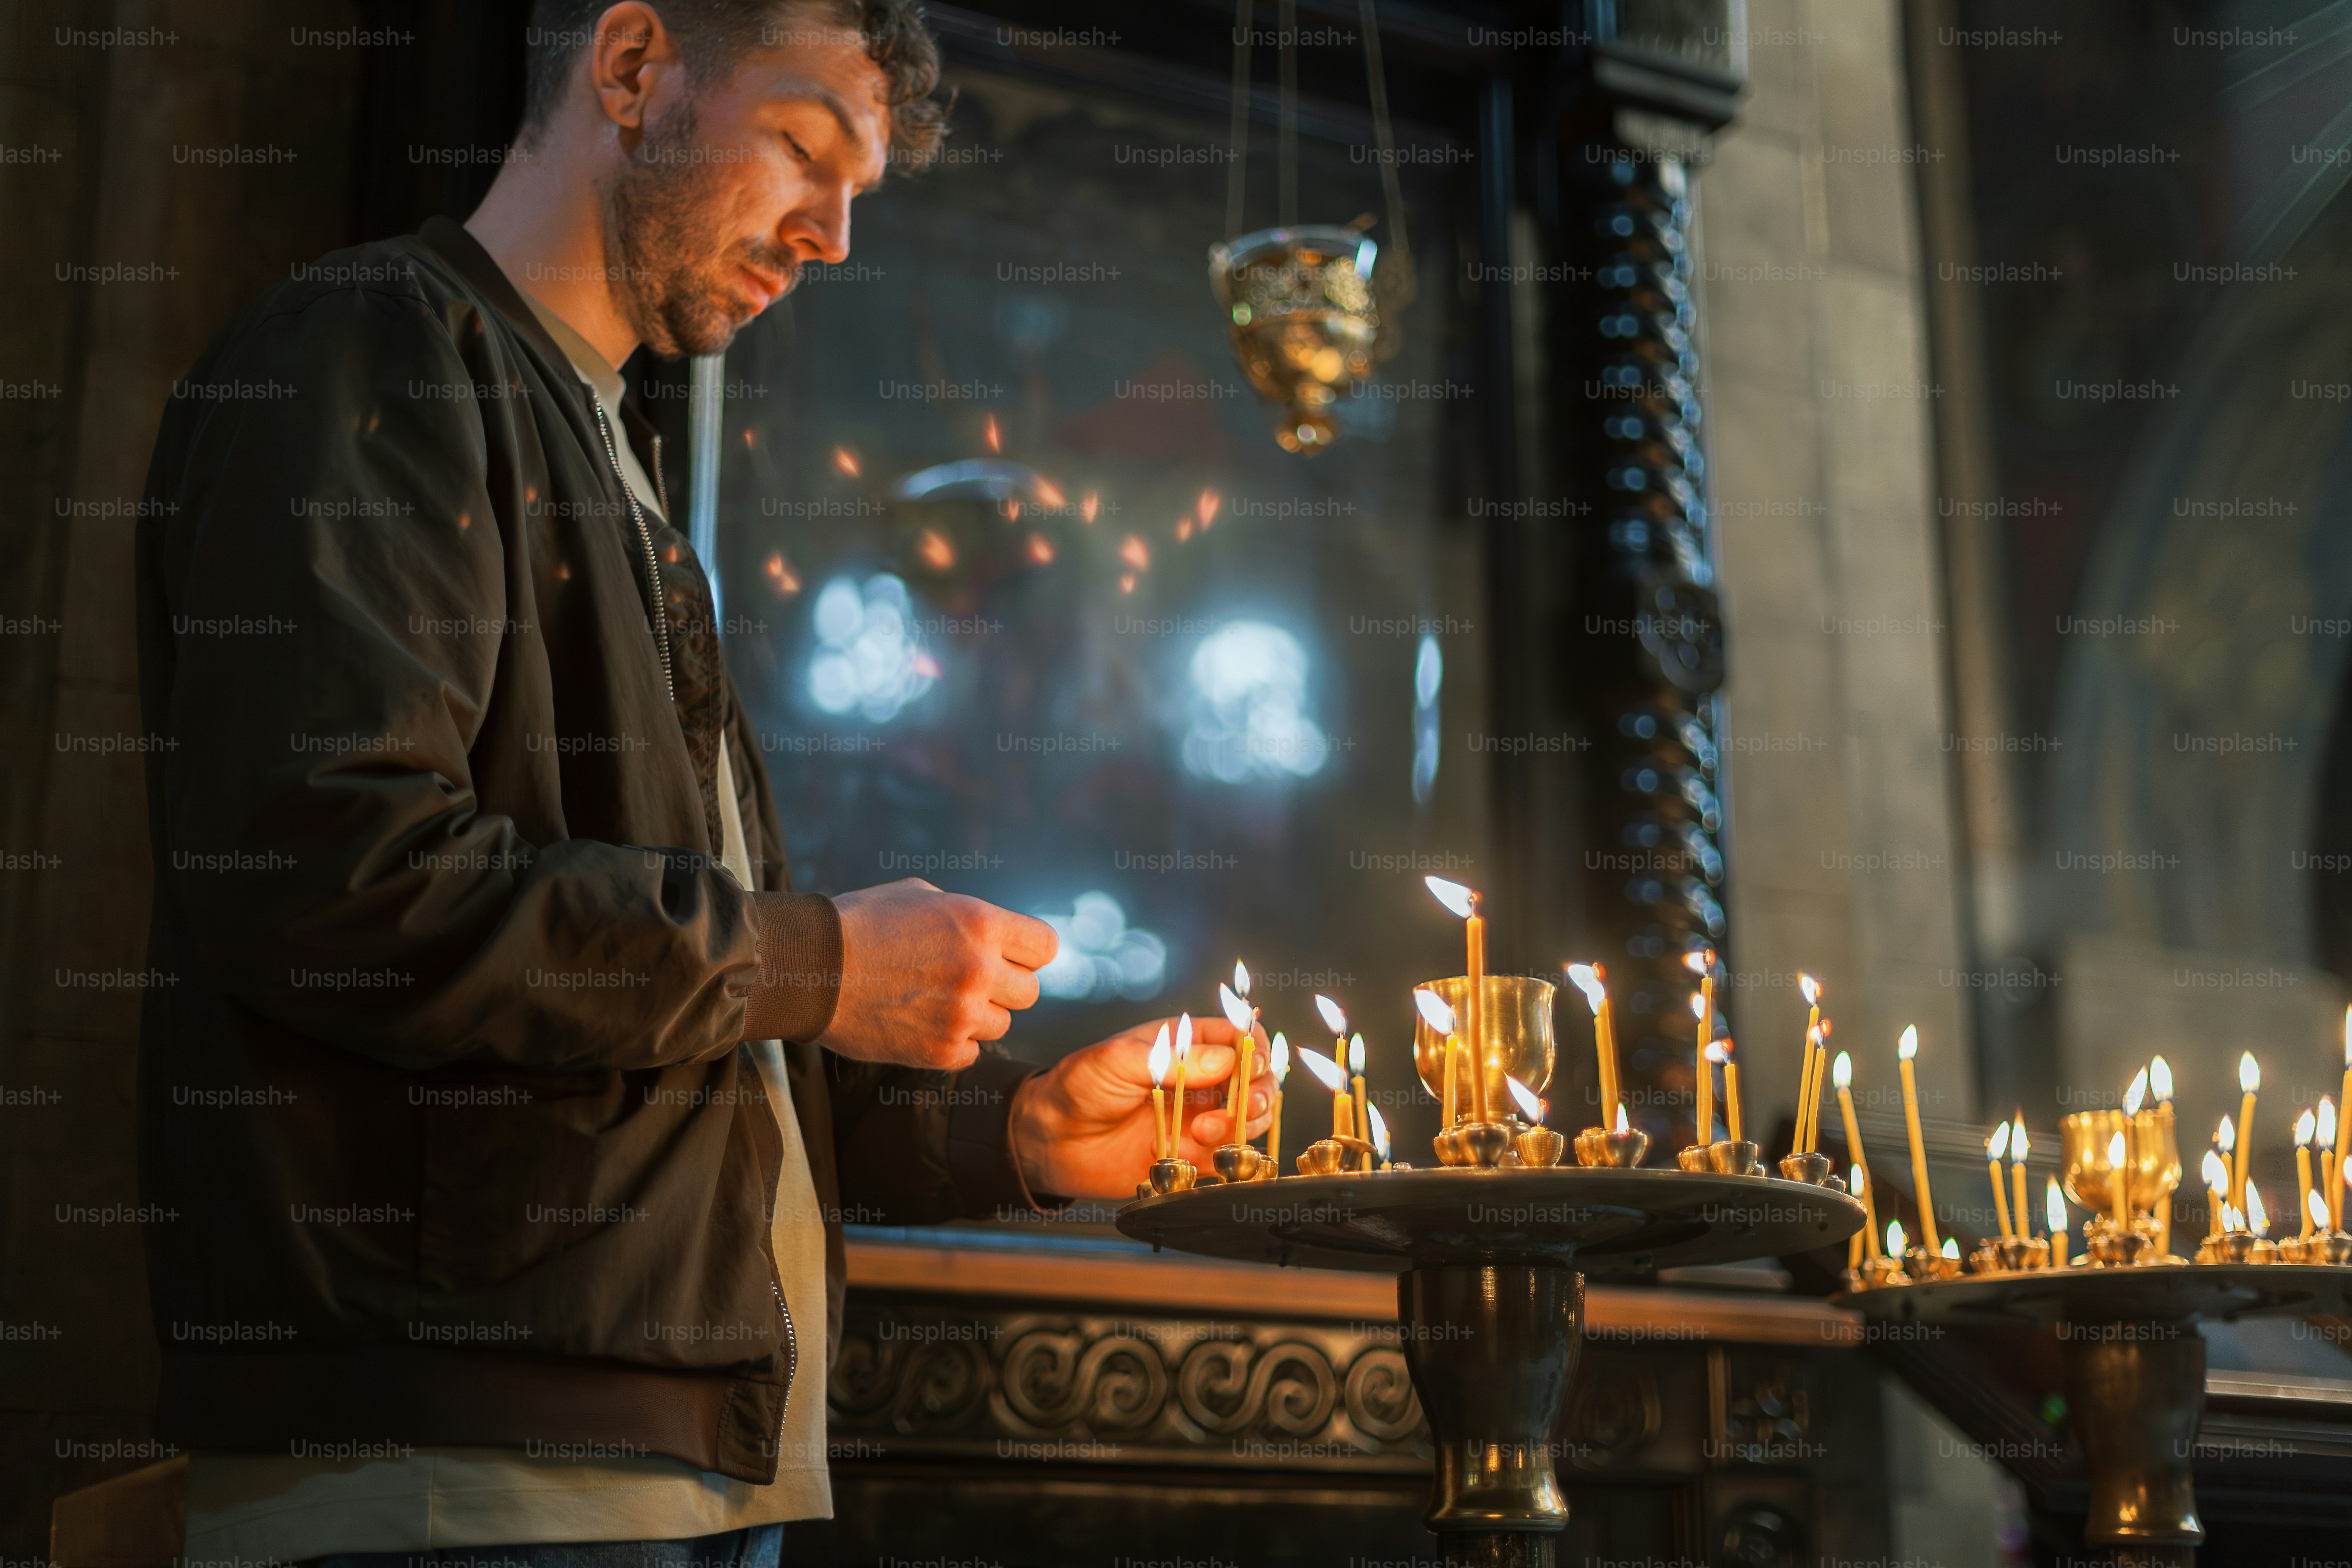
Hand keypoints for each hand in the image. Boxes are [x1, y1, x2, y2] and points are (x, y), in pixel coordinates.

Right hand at [814, 879, 1056, 1070]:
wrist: (809, 967)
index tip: (1009, 955)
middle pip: (1029, 992)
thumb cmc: (861, 922)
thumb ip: (967, 916)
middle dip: (1003, 986)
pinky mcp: (939, 1051)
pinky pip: (971, 1053)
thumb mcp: (921, 895)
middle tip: (966, 980)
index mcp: (980, 924)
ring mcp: (961, 1015)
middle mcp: (979, 970)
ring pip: (1002, 1025)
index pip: (1046, 947)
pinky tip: (922, 1023)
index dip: (1027, 951)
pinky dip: (953, 1043)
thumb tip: (995, 933)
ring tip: (936, 1000)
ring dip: (978, 1016)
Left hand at [1007, 1014, 1271, 1199]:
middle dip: (1258, 1091)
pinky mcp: (1192, 1157)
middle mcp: (1201, 1082)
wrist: (1050, 1140)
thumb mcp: (1117, 1060)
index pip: (1239, 1036)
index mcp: (1186, 1046)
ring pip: (1250, 1120)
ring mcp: (1199, 1119)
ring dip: (1242, 1125)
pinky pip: (1229, 1158)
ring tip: (1204, 1132)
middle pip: (1256, 1080)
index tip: (1251, 1062)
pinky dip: (1230, 1158)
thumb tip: (1224, 1059)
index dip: (1254, 1047)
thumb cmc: (1078, 1086)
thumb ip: (1171, 1061)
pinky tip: (1203, 1155)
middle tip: (1242, 1105)